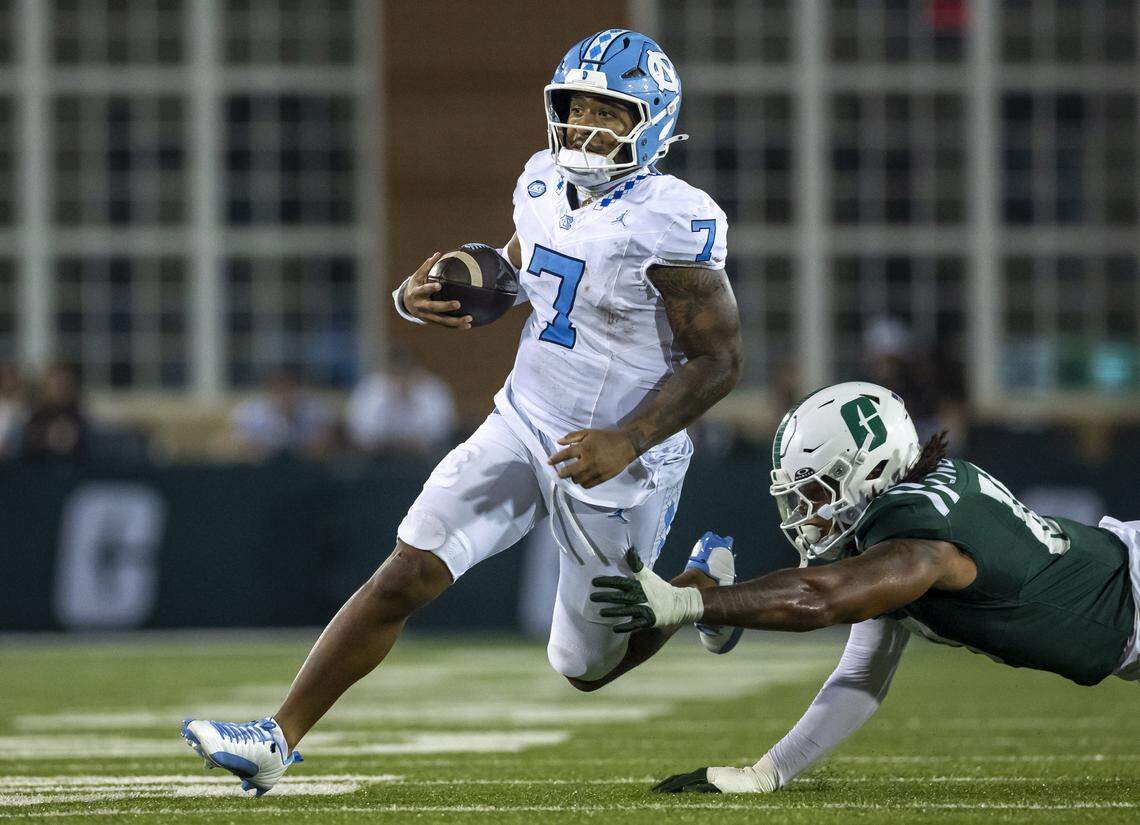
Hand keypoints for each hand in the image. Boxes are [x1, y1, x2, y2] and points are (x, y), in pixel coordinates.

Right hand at [401, 252, 473, 328]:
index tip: (439, 285)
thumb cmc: (416, 285)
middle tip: (458, 304)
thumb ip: (427, 266)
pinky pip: (445, 325)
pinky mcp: (432, 322)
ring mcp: (427, 316)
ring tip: (470, 319)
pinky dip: (456, 326)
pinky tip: (468, 326)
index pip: (423, 290)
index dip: (430, 288)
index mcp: (417, 293)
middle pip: (433, 308)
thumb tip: (438, 253)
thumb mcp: (418, 276)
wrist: (407, 304)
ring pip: (441, 321)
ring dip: (455, 321)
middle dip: (445, 307)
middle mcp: (421, 306)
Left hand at [547, 428, 637, 488]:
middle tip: (560, 473)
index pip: (564, 455)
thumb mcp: (589, 432)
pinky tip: (582, 478)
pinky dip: (582, 483)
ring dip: (573, 477)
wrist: (626, 445)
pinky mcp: (602, 478)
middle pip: (569, 472)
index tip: (549, 462)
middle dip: (562, 473)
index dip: (555, 459)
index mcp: (584, 448)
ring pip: (577, 480)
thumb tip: (558, 441)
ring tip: (573, 474)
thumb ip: (573, 436)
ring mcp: (595, 471)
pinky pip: (587, 485)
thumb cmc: (606, 437)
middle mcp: (588, 461)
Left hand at [590, 548, 703, 631]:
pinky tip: (614, 629)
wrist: (677, 603)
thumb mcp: (647, 574)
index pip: (620, 581)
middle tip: (592, 597)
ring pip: (626, 610)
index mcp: (638, 584)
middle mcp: (640, 596)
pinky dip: (625, 627)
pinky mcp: (648, 620)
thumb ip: (636, 564)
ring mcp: (645, 609)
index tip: (594, 582)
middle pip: (620, 596)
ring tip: (601, 612)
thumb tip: (630, 549)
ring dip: (613, 612)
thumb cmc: (658, 588)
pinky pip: (635, 624)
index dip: (607, 581)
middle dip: (606, 596)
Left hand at [653, 761, 779, 793]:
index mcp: (705, 779)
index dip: (671, 786)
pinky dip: (678, 785)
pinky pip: (690, 781)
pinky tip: (669, 789)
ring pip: (681, 780)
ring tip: (656, 791)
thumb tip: (687, 793)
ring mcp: (705, 774)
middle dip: (665, 785)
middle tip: (652, 791)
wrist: (755, 781)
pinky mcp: (709, 775)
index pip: (684, 782)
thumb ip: (704, 792)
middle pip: (679, 779)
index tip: (661, 792)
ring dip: (668, 786)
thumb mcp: (719, 794)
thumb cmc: (742, 790)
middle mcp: (703, 776)